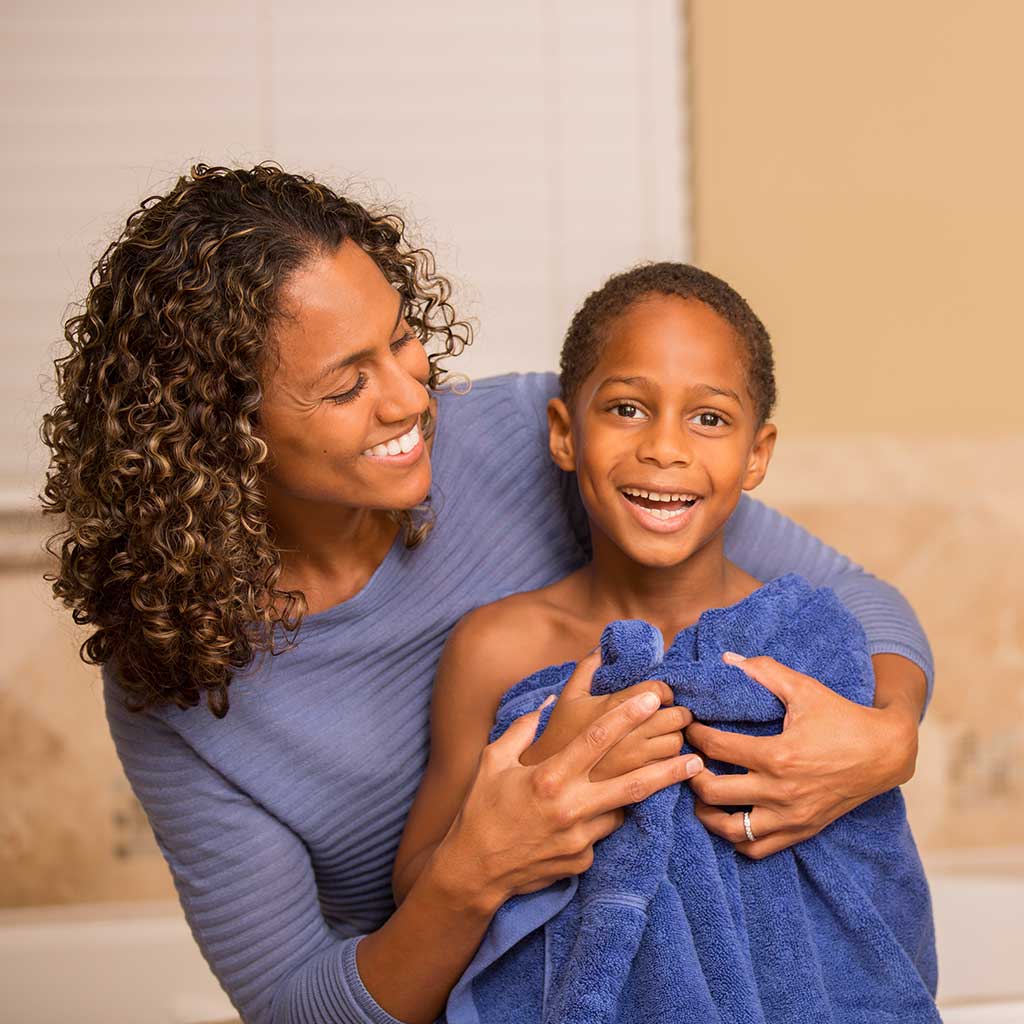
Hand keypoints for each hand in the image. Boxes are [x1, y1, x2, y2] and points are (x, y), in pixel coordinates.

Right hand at [441, 676, 703, 911]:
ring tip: (660, 781)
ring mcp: (579, 839)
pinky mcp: (583, 862)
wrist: (473, 871)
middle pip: (632, 785)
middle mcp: (569, 808)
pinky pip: (601, 835)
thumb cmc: (480, 810)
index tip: (653, 699)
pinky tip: (584, 821)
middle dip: (669, 770)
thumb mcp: (493, 761)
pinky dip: (599, 823)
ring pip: (621, 810)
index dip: (627, 716)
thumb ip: (523, 729)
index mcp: (548, 777)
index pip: (596, 740)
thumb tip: (548, 702)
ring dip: (634, 796)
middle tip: (697, 756)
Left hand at [686, 653, 917, 859]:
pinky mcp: (801, 831)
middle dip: (691, 775)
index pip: (716, 748)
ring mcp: (791, 817)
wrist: (885, 753)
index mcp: (777, 755)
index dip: (694, 735)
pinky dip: (736, 838)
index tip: (688, 727)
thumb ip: (764, 672)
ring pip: (731, 830)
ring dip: (707, 814)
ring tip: (700, 794)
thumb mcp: (805, 689)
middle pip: (713, 793)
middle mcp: (781, 792)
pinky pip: (757, 849)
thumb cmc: (842, 718)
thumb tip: (727, 659)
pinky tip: (728, 817)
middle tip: (688, 761)